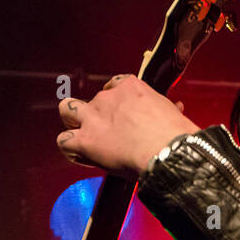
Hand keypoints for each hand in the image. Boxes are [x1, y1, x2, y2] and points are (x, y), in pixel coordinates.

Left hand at [56, 75, 198, 177]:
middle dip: (96, 111)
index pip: (115, 85)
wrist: (168, 151)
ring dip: (73, 121)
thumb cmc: (174, 135)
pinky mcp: (85, 140)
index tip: (123, 112)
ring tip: (81, 134)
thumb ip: (165, 109)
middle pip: (93, 99)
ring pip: (68, 111)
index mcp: (131, 87)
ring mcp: (94, 117)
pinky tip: (80, 154)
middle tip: (105, 126)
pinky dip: (70, 148)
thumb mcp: (172, 113)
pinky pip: (65, 141)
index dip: (117, 101)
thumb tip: (174, 109)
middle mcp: (108, 98)